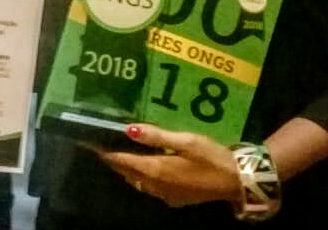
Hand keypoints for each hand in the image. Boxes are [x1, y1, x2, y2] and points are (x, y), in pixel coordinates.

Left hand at [96, 124, 238, 207]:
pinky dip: (142, 176)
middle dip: (115, 160)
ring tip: (122, 153)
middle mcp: (156, 186)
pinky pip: (150, 187)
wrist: (235, 181)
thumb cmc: (211, 157)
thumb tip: (128, 129)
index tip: (92, 142)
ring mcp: (165, 195)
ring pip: (138, 182)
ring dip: (128, 169)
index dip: (107, 152)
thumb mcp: (185, 140)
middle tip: (104, 145)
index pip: (123, 161)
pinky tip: (147, 167)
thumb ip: (156, 136)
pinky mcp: (175, 199)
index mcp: (156, 170)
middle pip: (128, 173)